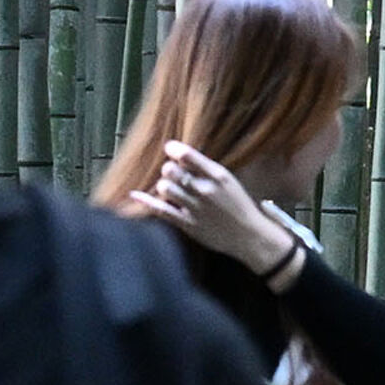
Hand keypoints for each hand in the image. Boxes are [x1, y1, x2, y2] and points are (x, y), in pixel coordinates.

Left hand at [143, 138, 300, 282]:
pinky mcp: (187, 224)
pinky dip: (145, 201)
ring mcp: (196, 208)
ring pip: (165, 188)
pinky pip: (160, 209)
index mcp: (218, 176)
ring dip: (164, 185)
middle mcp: (205, 190)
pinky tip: (134, 194)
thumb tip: (181, 157)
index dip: (174, 149)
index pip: (188, 155)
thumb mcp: (230, 182)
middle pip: (171, 170)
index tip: (171, 149)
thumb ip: (207, 170)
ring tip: (171, 189)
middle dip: (169, 169)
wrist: (250, 236)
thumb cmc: (239, 206)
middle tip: (174, 175)